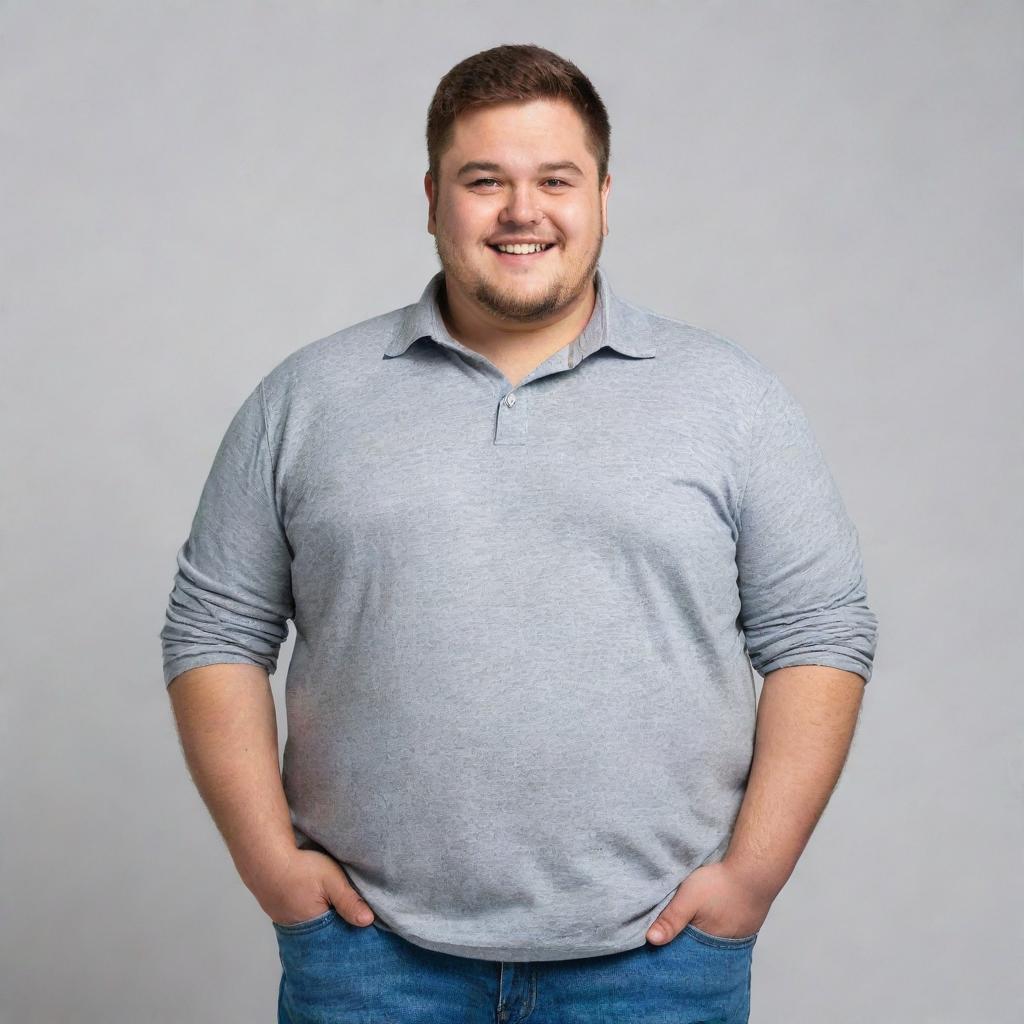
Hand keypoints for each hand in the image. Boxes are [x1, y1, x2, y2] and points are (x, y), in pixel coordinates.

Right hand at [249, 847, 375, 927]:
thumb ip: (348, 901)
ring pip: (313, 929)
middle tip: (351, 919)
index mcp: (314, 927)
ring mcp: (288, 924)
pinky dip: (310, 916)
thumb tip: (368, 922)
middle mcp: (299, 932)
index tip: (365, 929)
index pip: (338, 939)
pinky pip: (301, 921)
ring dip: (324, 922)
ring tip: (335, 911)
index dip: (351, 932)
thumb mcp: (330, 880)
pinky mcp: (281, 914)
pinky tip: (317, 905)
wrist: (265, 858)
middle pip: (325, 936)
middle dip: (338, 930)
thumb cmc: (299, 868)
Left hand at [646, 859, 774, 944]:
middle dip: (689, 941)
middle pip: (701, 948)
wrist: (754, 871)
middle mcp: (727, 946)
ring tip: (696, 920)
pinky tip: (714, 913)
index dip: (675, 947)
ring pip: (715, 939)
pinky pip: (729, 930)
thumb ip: (670, 920)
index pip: (687, 954)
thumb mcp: (688, 899)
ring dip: (705, 932)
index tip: (662, 941)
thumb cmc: (721, 884)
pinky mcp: (748, 924)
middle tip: (678, 929)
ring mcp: (740, 936)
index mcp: (709, 945)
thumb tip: (650, 940)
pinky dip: (719, 925)